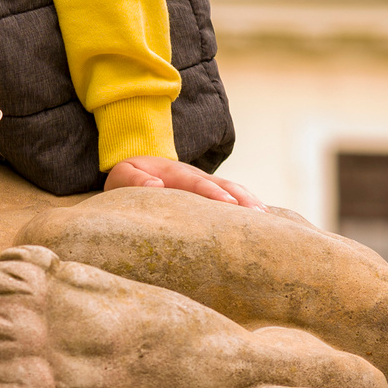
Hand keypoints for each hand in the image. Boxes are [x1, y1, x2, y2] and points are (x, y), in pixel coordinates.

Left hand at [103, 155, 261, 205]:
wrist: (134, 170)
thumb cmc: (127, 179)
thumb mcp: (121, 176)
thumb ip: (132, 179)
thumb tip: (155, 185)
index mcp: (171, 172)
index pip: (194, 182)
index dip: (211, 193)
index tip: (227, 204)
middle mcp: (193, 175)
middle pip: (221, 184)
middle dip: (240, 198)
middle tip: (258, 214)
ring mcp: (204, 182)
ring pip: (231, 189)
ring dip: (249, 201)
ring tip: (266, 217)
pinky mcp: (210, 191)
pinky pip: (232, 196)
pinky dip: (247, 204)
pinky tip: (263, 218)